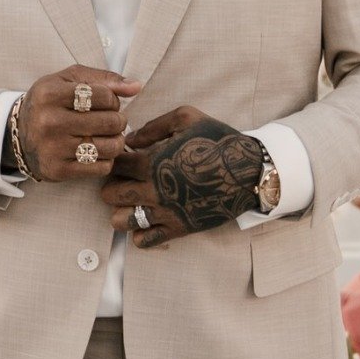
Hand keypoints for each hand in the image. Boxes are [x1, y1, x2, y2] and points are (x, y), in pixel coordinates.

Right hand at [15, 65, 141, 182]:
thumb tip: (136, 86)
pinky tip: (96, 151)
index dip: (112, 99)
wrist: (19, 135)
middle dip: (118, 120)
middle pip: (110, 122)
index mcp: (51, 94)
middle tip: (110, 120)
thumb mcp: (69, 80)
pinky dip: (106, 159)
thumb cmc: (49, 103)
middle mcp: (50, 121)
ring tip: (107, 135)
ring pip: (110, 146)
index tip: (106, 102)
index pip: (104, 95)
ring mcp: (53, 148)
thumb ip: (103, 78)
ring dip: (116, 140)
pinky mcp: (59, 170)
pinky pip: (102, 167)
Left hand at [100, 105, 264, 247]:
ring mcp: (166, 212)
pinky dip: (139, 233)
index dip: (113, 160)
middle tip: (122, 181)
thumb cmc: (217, 140)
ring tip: (131, 202)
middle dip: (111, 185)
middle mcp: (154, 190)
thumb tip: (129, 140)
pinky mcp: (179, 228)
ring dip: (120, 211)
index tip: (122, 159)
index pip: (114, 165)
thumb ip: (153, 127)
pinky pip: (145, 240)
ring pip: (121, 220)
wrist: (248, 171)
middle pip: (110, 194)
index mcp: (153, 162)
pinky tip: (146, 220)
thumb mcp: (186, 118)